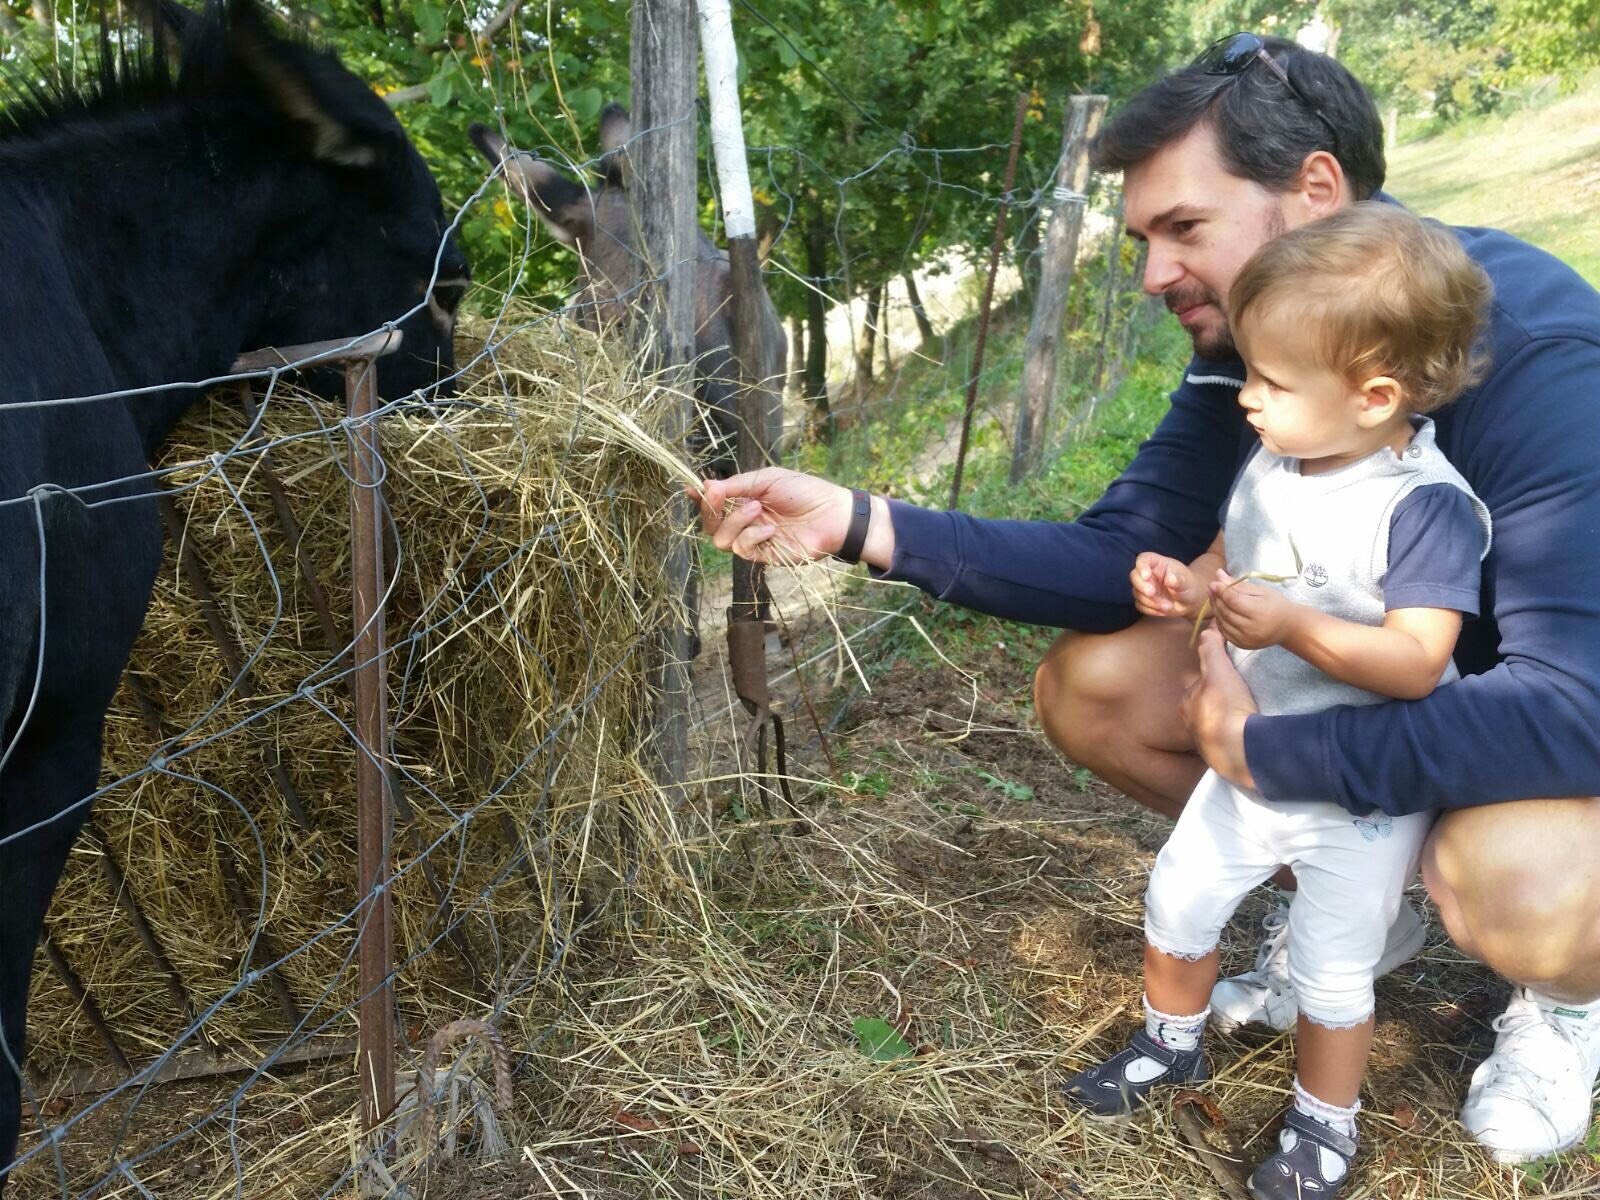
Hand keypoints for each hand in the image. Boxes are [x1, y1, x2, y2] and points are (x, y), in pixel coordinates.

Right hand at [688, 468, 893, 567]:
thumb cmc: (804, 491)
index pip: (713, 502)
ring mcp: (752, 539)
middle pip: (710, 524)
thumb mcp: (767, 479)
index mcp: (744, 499)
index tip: (691, 490)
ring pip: (721, 539)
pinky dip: (752, 536)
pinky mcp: (763, 556)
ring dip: (734, 522)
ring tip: (757, 509)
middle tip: (719, 495)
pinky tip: (770, 530)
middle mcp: (744, 521)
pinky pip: (742, 549)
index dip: (699, 499)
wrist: (832, 514)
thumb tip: (705, 485)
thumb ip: (737, 485)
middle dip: (710, 510)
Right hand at [1130, 552, 1206, 618]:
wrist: (1191, 601)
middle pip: (1134, 576)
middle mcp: (1149, 574)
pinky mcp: (1144, 600)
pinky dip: (1150, 610)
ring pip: (1137, 593)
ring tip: (1168, 606)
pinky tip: (1163, 611)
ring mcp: (1145, 587)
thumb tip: (1170, 578)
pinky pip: (1140, 605)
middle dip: (1142, 586)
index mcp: (1158, 564)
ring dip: (1150, 602)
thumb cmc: (1189, 586)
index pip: (1144, 559)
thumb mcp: (1187, 582)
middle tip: (1153, 593)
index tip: (1146, 576)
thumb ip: (1179, 580)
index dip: (1142, 566)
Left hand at [1179, 629, 1257, 788]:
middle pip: (1205, 708)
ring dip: (1227, 721)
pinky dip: (1236, 737)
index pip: (1195, 686)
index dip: (1209, 678)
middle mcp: (1192, 727)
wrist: (1240, 749)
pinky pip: (1229, 743)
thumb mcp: (1218, 670)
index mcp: (1187, 706)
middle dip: (1216, 703)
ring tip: (1244, 715)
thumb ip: (1211, 649)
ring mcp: (1207, 745)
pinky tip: (1248, 733)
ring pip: (1216, 727)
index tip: (1224, 677)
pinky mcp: (1225, 759)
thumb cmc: (1225, 707)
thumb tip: (1207, 629)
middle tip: (1237, 697)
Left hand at [1208, 570, 1303, 649]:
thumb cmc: (1276, 605)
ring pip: (1222, 621)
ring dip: (1216, 608)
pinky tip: (1221, 610)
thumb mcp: (1261, 591)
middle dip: (1216, 598)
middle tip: (1212, 587)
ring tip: (1215, 597)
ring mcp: (1246, 639)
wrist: (1287, 627)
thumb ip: (1239, 585)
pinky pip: (1224, 631)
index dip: (1221, 591)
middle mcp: (1252, 629)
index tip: (1214, 582)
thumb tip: (1218, 574)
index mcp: (1260, 612)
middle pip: (1226, 611)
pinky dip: (1220, 620)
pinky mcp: (1241, 645)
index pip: (1233, 600)